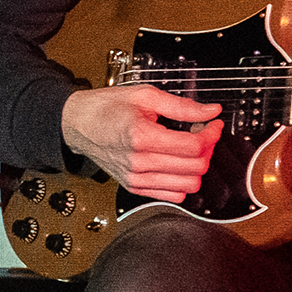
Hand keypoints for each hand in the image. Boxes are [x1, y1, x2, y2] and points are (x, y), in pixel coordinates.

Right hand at [59, 82, 223, 202]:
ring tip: (190, 150)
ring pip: (188, 186)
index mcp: (141, 137)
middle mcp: (138, 162)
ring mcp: (136, 178)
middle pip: (194, 167)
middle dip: (207, 149)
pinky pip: (173, 196)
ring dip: (197, 167)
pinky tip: (177, 164)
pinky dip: (182, 182)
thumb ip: (181, 106)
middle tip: (203, 134)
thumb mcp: (145, 96)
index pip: (193, 147)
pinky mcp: (134, 187)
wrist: (78, 123)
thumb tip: (209, 111)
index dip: (211, 135)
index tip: (212, 125)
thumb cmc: (106, 108)